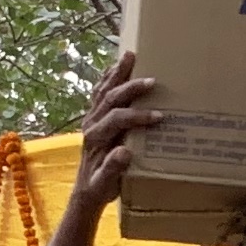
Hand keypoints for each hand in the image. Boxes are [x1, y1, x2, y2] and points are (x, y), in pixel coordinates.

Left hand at [71, 54, 160, 216]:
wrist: (86, 190)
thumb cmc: (99, 188)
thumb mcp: (106, 184)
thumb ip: (113, 169)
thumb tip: (125, 152)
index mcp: (95, 138)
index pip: (117, 119)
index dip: (137, 116)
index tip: (159, 117)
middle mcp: (91, 124)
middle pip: (110, 98)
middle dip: (131, 88)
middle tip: (152, 80)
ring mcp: (91, 119)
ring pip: (104, 91)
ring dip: (117, 73)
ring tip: (129, 55)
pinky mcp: (94, 118)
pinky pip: (99, 93)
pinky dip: (107, 79)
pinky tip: (114, 68)